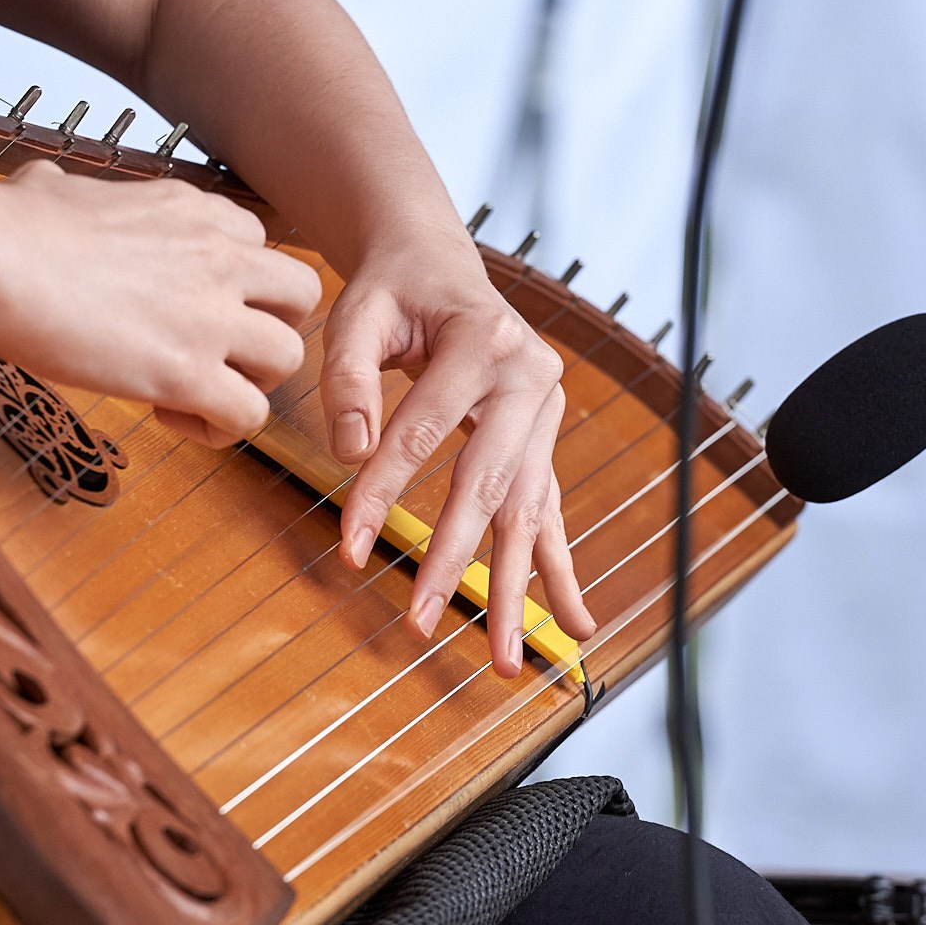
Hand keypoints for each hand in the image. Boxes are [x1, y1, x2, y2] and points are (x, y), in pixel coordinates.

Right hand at [0, 165, 319, 445]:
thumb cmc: (10, 224)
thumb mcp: (58, 184)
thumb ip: (75, 191)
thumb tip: (42, 186)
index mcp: (194, 211)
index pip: (260, 246)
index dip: (236, 283)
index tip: (188, 306)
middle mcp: (219, 258)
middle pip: (300, 296)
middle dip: (268, 328)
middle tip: (218, 352)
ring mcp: (211, 316)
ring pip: (288, 359)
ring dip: (250, 382)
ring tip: (196, 392)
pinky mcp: (189, 373)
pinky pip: (250, 416)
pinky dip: (221, 427)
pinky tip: (176, 417)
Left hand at [322, 226, 597, 675]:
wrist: (438, 265)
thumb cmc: (393, 290)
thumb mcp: (357, 313)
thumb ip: (350, 377)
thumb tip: (351, 455)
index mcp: (487, 340)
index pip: (426, 432)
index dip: (385, 491)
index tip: (351, 549)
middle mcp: (531, 379)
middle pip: (490, 484)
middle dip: (456, 560)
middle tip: (423, 622)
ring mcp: (544, 415)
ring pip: (528, 512)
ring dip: (516, 590)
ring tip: (507, 660)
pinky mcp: (541, 441)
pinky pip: (548, 513)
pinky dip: (558, 571)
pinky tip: (575, 626)